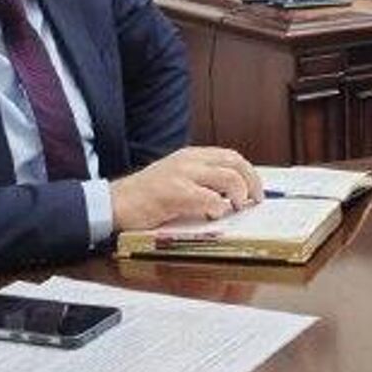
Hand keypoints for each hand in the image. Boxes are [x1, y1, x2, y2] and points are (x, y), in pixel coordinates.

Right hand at [110, 146, 263, 230]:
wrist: (115, 203)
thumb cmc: (146, 196)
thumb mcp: (177, 178)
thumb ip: (201, 181)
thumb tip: (231, 195)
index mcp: (191, 156)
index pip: (231, 157)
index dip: (249, 173)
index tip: (256, 190)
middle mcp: (189, 160)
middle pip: (235, 163)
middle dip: (252, 182)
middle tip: (254, 200)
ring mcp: (182, 175)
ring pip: (228, 178)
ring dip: (239, 194)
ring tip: (236, 207)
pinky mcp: (174, 193)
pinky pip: (208, 198)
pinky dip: (218, 208)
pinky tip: (214, 215)